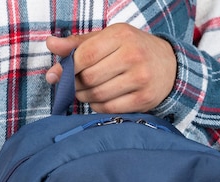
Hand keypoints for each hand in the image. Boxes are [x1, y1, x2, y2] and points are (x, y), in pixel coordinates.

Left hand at [46, 23, 176, 113]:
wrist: (168, 65)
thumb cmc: (132, 50)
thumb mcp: (108, 39)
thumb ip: (78, 44)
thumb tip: (50, 45)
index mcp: (121, 35)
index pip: (85, 56)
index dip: (67, 69)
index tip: (57, 75)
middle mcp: (132, 56)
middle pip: (89, 78)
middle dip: (75, 85)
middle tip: (73, 86)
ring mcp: (139, 79)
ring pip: (98, 95)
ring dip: (85, 97)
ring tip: (85, 92)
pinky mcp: (143, 99)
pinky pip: (109, 108)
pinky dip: (98, 107)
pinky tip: (99, 100)